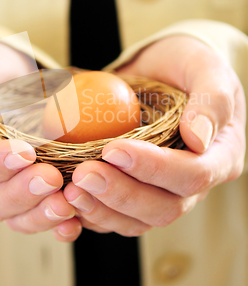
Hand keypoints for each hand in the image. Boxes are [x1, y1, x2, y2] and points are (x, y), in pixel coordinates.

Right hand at [0, 40, 80, 241]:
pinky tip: (74, 221)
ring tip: (67, 204)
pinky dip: (54, 222)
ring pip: (14, 215)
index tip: (25, 152)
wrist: (4, 76)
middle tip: (52, 177)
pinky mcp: (24, 193)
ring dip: (40, 213)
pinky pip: (35, 216)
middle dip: (23, 192)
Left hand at [63, 36, 245, 236]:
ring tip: (69, 190)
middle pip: (163, 207)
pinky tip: (66, 199)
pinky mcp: (135, 195)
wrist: (161, 71)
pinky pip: (114, 216)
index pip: (193, 175)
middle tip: (83, 174)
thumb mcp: (205, 67)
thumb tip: (199, 139)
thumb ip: (212, 98)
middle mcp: (192, 184)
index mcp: (220, 157)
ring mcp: (162, 193)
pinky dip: (90, 212)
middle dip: (121, 194)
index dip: (154, 168)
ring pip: (136, 221)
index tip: (114, 149)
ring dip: (101, 210)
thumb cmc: (187, 65)